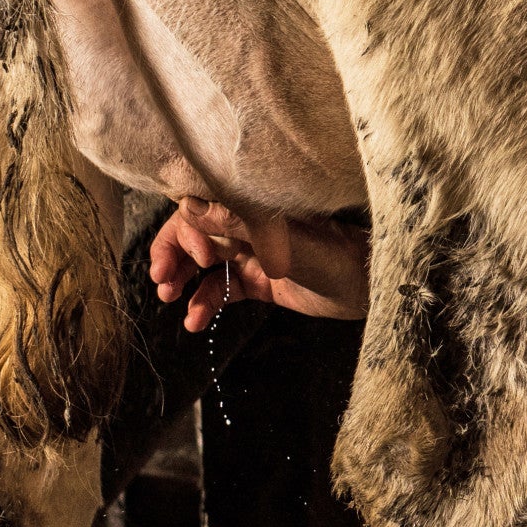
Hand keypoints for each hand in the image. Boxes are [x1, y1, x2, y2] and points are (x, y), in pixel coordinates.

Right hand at [148, 198, 371, 330]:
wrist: (364, 286)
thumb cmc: (333, 253)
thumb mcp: (282, 238)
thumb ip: (235, 222)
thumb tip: (186, 204)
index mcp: (252, 208)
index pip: (200, 211)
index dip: (186, 233)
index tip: (195, 258)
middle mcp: (247, 228)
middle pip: (194, 237)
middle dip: (173, 257)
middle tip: (161, 282)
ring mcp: (252, 255)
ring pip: (204, 266)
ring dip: (184, 282)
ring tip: (171, 300)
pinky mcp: (258, 282)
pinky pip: (223, 291)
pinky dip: (205, 304)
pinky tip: (195, 321)